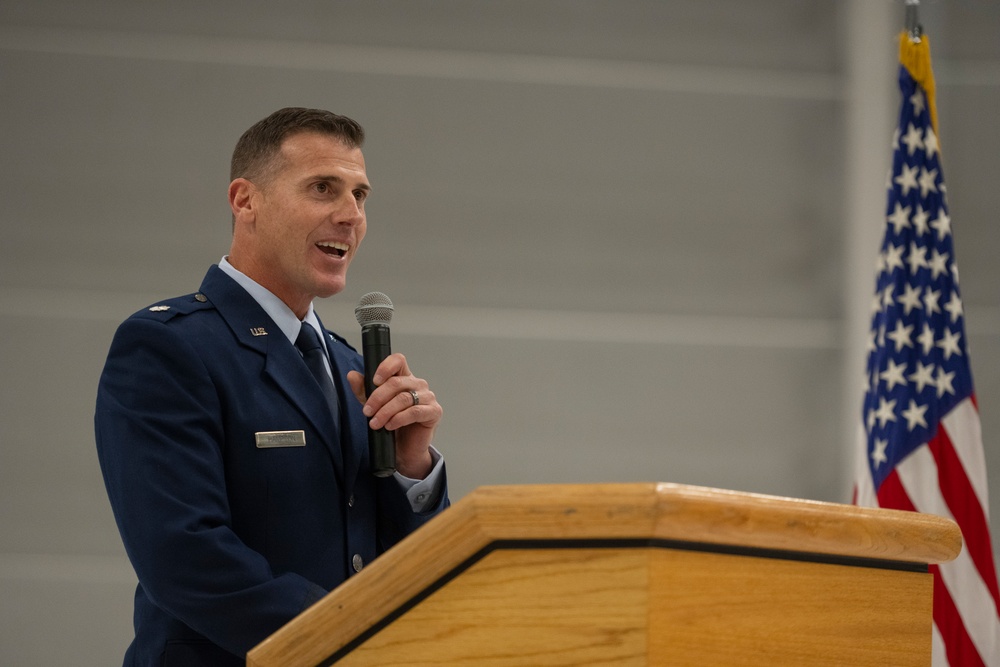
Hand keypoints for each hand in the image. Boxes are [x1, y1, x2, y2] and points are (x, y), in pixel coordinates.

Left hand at [347, 353, 441, 478]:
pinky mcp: (434, 412)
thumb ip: (364, 390)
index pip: (398, 361)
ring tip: (375, 423)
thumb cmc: (393, 424)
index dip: (386, 367)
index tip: (374, 380)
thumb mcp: (374, 406)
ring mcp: (428, 397)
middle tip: (367, 411)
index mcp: (404, 377)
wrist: (405, 449)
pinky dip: (399, 419)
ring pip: (404, 398)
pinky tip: (390, 426)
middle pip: (397, 382)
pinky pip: (415, 412)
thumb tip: (352, 376)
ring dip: (385, 411)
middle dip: (377, 397)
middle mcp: (418, 384)